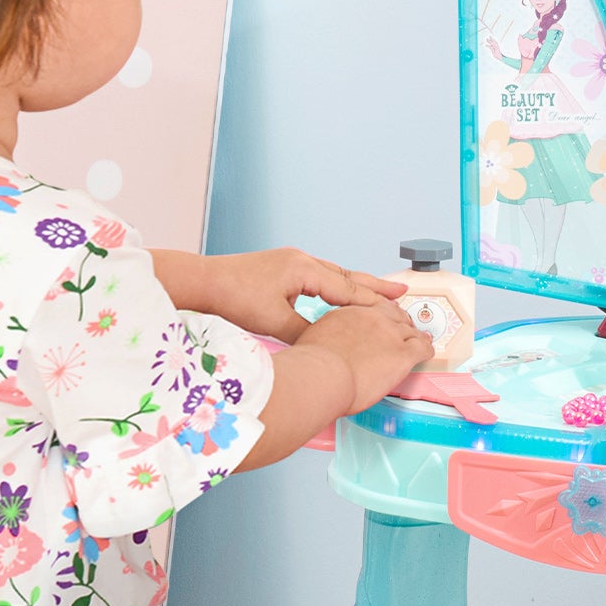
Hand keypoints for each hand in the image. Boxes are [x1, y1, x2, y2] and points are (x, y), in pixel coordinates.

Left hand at [194, 248, 407, 342]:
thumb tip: (325, 344)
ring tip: (377, 293)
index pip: (347, 288)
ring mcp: (291, 262)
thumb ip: (304, 333)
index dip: (373, 300)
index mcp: (304, 269)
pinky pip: (319, 276)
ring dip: (356, 285)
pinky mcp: (281, 268)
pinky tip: (339, 294)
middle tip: (400, 291)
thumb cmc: (233, 298)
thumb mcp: (273, 321)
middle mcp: (301, 260)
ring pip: (333, 274)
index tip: (397, 306)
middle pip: (346, 275)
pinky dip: (336, 285)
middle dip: (374, 286)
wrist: (204, 281)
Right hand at [296, 301, 429, 414]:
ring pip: (412, 330)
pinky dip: (427, 350)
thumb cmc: (313, 365)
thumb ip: (329, 336)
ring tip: (421, 340)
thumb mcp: (315, 338)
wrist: (322, 374)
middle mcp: (373, 318)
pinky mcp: (403, 353)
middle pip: (395, 315)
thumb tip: (330, 344)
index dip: (382, 314)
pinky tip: (427, 353)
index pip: (373, 307)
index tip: (384, 319)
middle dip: (401, 322)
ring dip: (416, 336)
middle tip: (405, 330)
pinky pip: (423, 348)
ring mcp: (390, 334)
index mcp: (350, 312)